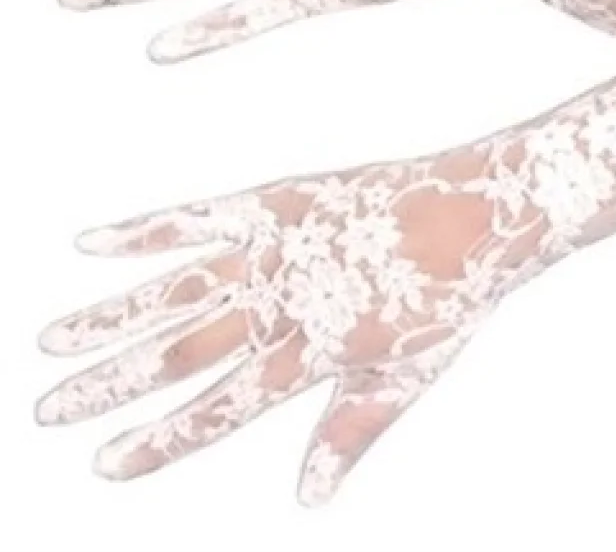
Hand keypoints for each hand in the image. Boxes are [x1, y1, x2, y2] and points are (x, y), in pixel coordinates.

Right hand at [37, 154, 520, 506]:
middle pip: (181, 353)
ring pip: (174, 292)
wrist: (481, 213)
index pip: (220, 410)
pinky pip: (198, 217)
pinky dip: (145, 232)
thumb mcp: (408, 374)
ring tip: (50, 341)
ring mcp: (276, 252)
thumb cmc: (452, 297)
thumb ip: (351, 428)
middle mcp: (283, 306)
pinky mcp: (278, 202)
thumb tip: (307, 498)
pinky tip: (93, 242)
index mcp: (313, 355)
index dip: (160, 441)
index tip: (106, 463)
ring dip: (108, 320)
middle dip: (112, 386)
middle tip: (50, 410)